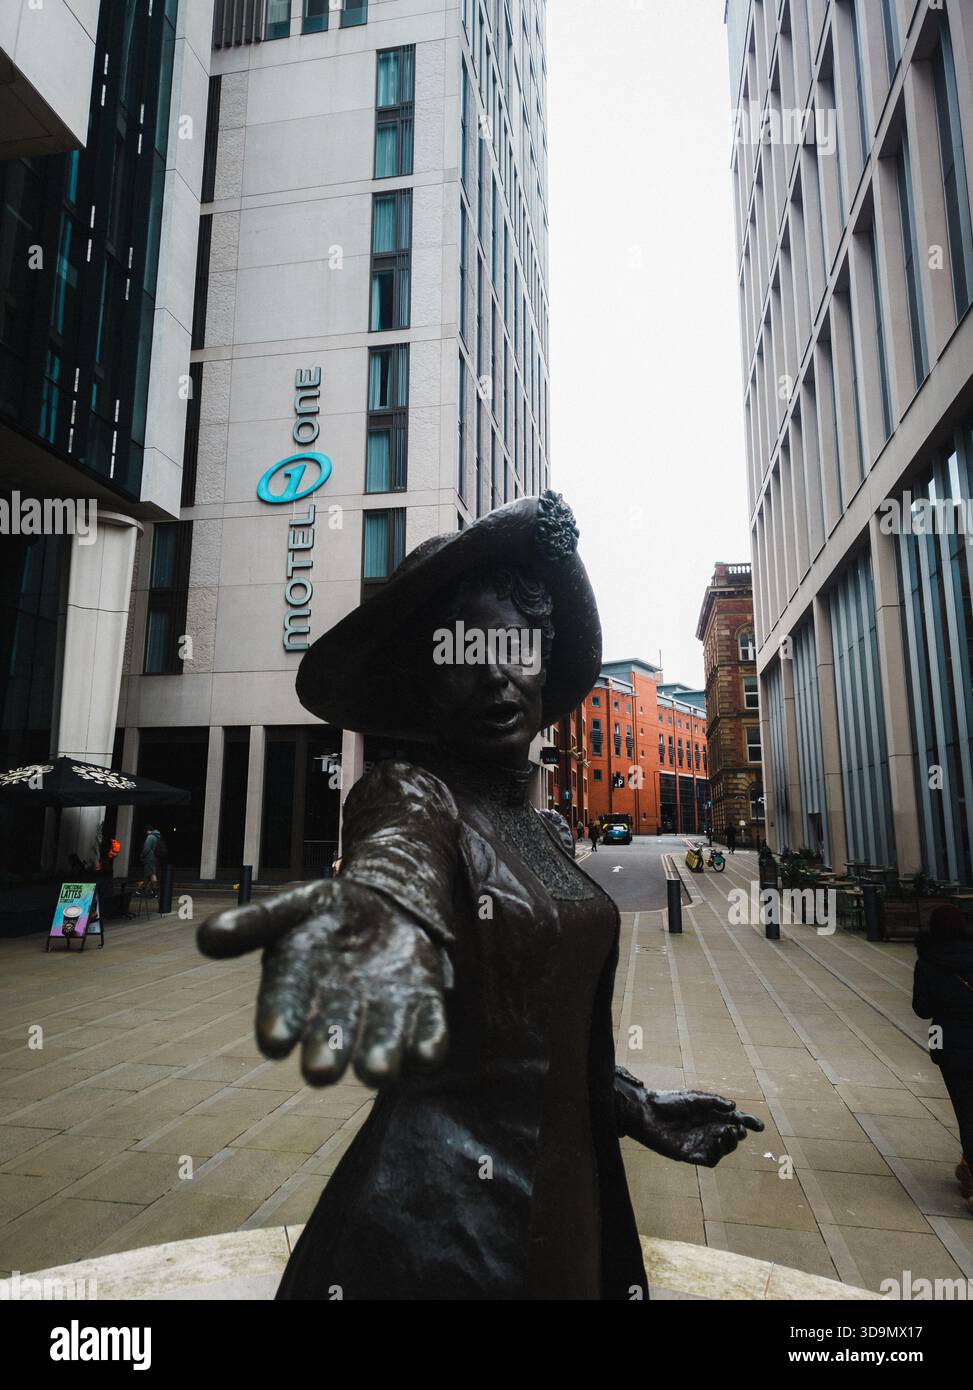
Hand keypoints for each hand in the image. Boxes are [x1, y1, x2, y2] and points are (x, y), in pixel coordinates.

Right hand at [197, 880, 448, 1088]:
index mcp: (298, 988)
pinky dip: (427, 1042)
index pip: (284, 1008)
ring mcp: (383, 1013)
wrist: (384, 906)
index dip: (280, 1022)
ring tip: (376, 1071)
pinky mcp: (422, 1007)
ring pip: (380, 1042)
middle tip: (321, 1072)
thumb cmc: (326, 915)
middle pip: (332, 1035)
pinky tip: (428, 1052)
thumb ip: (255, 923)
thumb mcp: (293, 907)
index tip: (276, 1040)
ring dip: (379, 1057)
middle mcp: (338, 1012)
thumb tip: (206, 938)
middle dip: (328, 1051)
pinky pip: (428, 1030)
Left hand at [621, 1079, 763, 1165]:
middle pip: (731, 1136)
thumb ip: (714, 1102)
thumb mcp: (694, 1097)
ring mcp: (699, 1142)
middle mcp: (707, 1129)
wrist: (646, 1112)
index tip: (759, 1126)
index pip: (734, 1119)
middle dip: (739, 1133)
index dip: (747, 1122)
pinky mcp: (689, 1154)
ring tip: (729, 1132)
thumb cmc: (668, 1101)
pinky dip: (717, 1153)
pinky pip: (709, 1159)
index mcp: (710, 1114)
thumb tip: (734, 1107)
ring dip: (730, 1143)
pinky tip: (717, 1142)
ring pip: (723, 1149)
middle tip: (740, 1128)